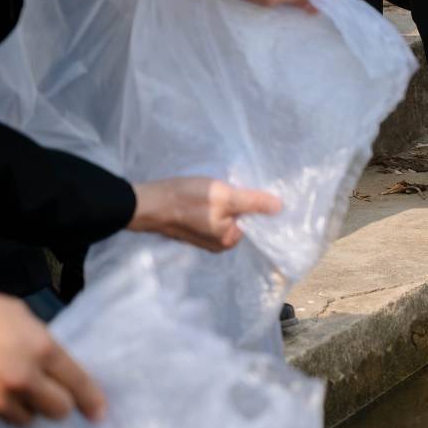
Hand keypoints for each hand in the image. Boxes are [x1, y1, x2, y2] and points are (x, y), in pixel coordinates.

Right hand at [0, 287, 104, 425]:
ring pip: (24, 417)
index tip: (98, 412)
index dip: (91, 399)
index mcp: (41, 350)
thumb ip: (42, 345)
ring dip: (21, 405)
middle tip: (47, 392)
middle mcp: (22, 379)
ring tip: (4, 381)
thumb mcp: (21, 318)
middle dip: (56, 402)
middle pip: (56, 409)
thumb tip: (53, 366)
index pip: (78, 383)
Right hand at [128, 177, 280, 251]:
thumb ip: (253, 203)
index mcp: (228, 240)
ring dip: (228, 200)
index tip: (257, 188)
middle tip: (237, 184)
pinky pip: (213, 213)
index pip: (255, 222)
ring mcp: (204, 235)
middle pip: (241, 218)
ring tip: (225, 185)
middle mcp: (217, 243)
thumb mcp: (225, 196)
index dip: (259, 204)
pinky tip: (211, 191)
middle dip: (242, 202)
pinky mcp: (193, 225)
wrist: (147, 201)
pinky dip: (215, 202)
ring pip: (227, 214)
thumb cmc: (187, 199)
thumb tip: (280, 208)